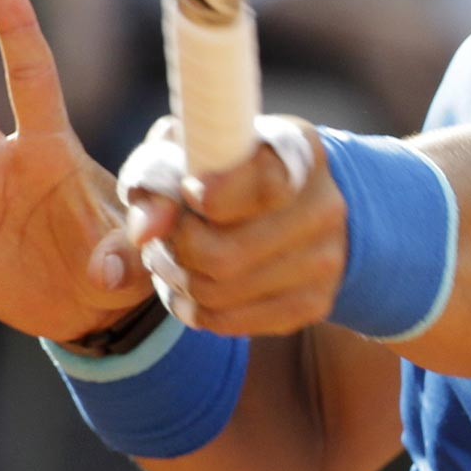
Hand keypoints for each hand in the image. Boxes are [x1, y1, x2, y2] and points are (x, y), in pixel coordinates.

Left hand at [128, 120, 347, 336]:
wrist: (289, 202)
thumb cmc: (222, 165)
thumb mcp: (185, 149)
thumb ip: (158, 175)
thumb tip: (146, 231)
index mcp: (297, 150)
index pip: (264, 183)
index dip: (215, 194)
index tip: (191, 191)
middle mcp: (324, 206)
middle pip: (225, 254)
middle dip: (177, 248)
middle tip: (166, 234)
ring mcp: (325, 260)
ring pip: (219, 293)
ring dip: (177, 278)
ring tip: (172, 256)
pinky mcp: (313, 304)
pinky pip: (228, 321)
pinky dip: (193, 306)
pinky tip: (190, 281)